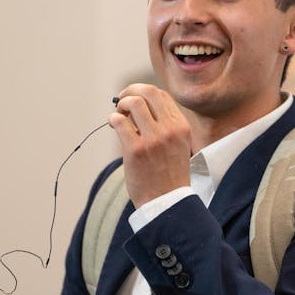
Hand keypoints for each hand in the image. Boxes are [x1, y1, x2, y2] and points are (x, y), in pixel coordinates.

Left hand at [109, 84, 191, 207]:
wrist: (167, 203)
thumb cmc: (169, 176)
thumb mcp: (178, 147)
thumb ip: (165, 127)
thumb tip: (140, 106)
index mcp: (181, 127)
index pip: (161, 95)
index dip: (143, 92)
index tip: (133, 99)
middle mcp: (170, 129)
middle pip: (148, 92)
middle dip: (130, 91)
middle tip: (121, 101)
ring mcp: (153, 139)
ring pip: (133, 102)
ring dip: (121, 105)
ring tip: (118, 116)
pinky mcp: (136, 149)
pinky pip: (119, 121)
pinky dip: (113, 119)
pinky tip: (114, 126)